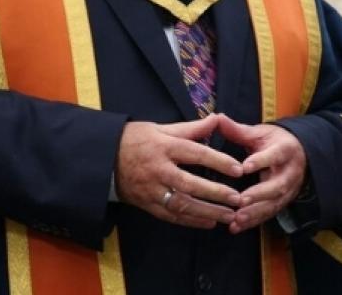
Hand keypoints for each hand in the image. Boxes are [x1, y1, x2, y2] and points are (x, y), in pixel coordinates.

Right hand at [115, 115, 242, 228]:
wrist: (102, 158)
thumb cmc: (134, 139)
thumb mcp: (160, 128)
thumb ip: (191, 128)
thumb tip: (218, 118)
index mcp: (164, 146)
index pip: (197, 154)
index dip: (219, 161)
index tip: (239, 170)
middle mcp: (159, 169)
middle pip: (191, 184)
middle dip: (216, 193)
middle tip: (238, 198)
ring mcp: (151, 189)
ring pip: (182, 204)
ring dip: (207, 212)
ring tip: (229, 215)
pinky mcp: (146, 204)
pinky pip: (170, 215)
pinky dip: (190, 221)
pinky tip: (208, 223)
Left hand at [217, 118, 307, 233]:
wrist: (298, 154)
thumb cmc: (274, 142)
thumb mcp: (259, 133)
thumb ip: (238, 130)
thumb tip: (217, 118)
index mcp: (285, 150)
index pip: (275, 155)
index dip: (261, 161)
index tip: (244, 167)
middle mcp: (290, 172)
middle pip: (277, 185)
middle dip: (259, 194)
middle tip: (241, 199)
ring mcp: (288, 190)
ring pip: (274, 203)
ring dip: (255, 212)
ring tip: (236, 218)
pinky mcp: (282, 202)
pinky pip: (268, 214)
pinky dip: (253, 221)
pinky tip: (235, 227)